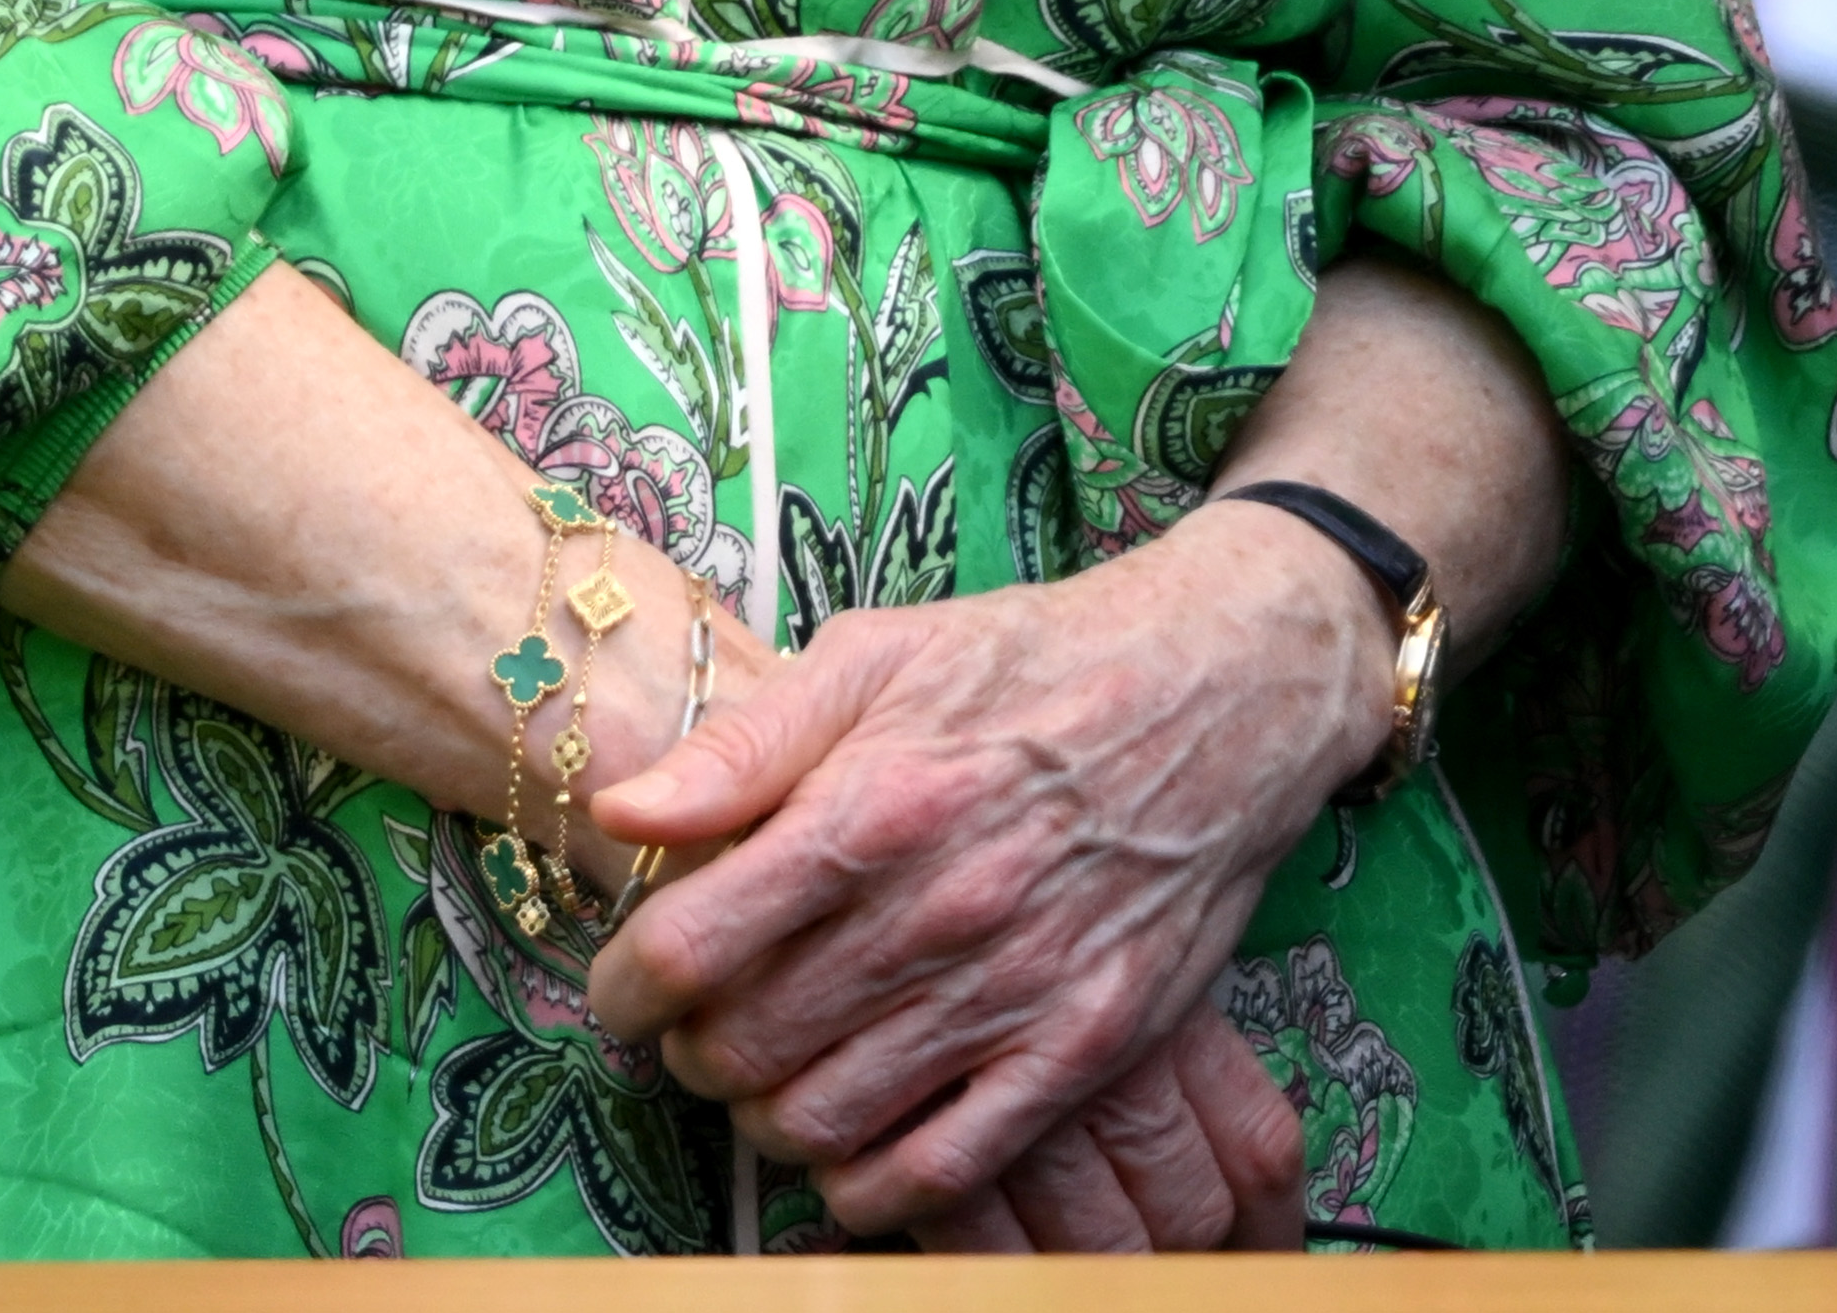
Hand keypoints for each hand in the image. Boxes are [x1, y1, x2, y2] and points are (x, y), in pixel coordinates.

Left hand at [585, 507, 1387, 1234]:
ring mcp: (1016, 993)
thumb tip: (623, 813)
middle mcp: (936, 912)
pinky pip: (943, 1170)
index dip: (628, 983)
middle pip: (748, 1043)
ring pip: (828, 1119)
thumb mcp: (875, 652)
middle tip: (693, 1026)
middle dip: (692, 1050)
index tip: (622, 984)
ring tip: (761, 1074)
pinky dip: (867, 1184)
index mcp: (871, 804)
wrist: (1213, 693)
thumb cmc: (1026, 662)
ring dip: (764, 1117)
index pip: (693, 944)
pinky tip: (844, 1144)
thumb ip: (742, 743)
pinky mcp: (1082, 1050)